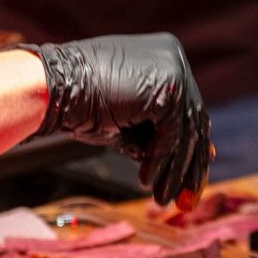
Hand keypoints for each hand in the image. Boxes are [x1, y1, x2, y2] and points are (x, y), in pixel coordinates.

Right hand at [27, 32, 210, 204]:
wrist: (52, 89)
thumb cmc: (80, 103)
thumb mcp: (128, 121)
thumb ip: (159, 135)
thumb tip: (204, 158)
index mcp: (165, 57)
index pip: (186, 110)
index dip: (188, 148)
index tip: (189, 180)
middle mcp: (173, 57)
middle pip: (192, 120)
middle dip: (188, 165)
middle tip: (185, 199)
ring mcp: (173, 69)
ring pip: (185, 130)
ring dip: (174, 170)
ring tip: (162, 199)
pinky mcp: (167, 87)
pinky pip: (172, 133)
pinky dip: (160, 160)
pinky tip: (145, 180)